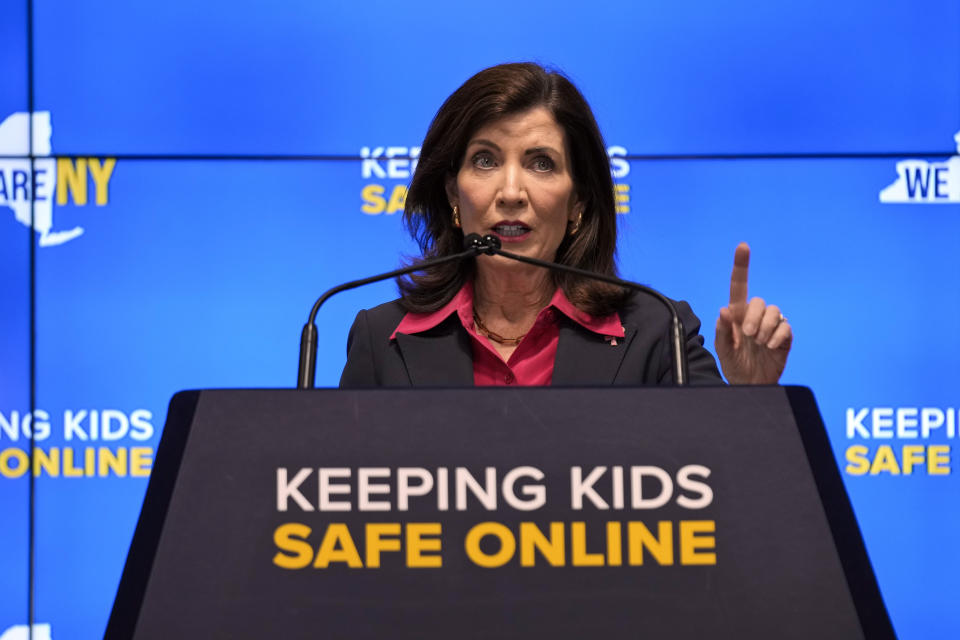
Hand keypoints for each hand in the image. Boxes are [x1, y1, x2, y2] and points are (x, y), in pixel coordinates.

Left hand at [715, 243, 791, 383]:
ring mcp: (771, 326)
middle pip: (758, 301)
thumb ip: (722, 331)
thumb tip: (724, 310)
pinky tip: (770, 347)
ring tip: (758, 343)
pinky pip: (785, 327)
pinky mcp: (784, 337)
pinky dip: (777, 337)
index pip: (739, 286)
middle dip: (753, 317)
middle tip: (747, 335)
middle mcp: (755, 317)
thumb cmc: (734, 366)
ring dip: (765, 327)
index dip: (741, 266)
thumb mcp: (722, 351)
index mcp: (737, 316)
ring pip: (774, 311)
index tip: (743, 246)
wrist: (750, 385)